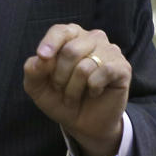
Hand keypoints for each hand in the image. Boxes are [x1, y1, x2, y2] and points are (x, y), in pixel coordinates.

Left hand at [23, 24, 130, 155]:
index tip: (42, 56)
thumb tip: (39, 59)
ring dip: (74, 88)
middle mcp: (92, 38)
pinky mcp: (122, 67)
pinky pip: (104, 72)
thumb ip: (33, 70)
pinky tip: (94, 93)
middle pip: (70, 51)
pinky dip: (93, 88)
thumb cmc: (60, 99)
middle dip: (60, 77)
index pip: (60, 31)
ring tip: (74, 96)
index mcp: (71, 36)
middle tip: (60, 90)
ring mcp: (109, 51)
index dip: (50, 43)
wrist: (84, 124)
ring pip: (85, 66)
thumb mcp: (37, 87)